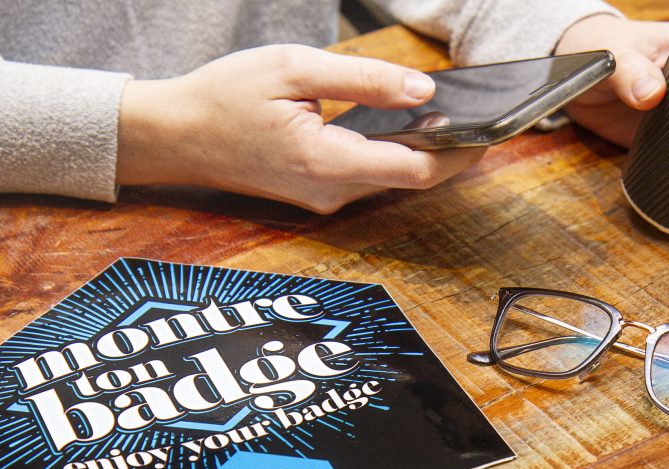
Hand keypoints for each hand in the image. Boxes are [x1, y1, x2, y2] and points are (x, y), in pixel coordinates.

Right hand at [117, 45, 484, 212]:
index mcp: (326, 163)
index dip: (460, 152)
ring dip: (424, 151)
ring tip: (453, 116)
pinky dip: (394, 153)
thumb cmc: (224, 96)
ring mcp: (324, 200)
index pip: (416, 169)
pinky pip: (369, 176)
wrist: (175, 136)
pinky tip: (407, 126)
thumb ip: (363, 80)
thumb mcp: (295, 69)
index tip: (493, 128)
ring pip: (392, 178)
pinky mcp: (318, 195)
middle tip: (486, 116)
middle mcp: (331, 193)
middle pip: (411, 178)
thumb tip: (423, 92)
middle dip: (452, 150)